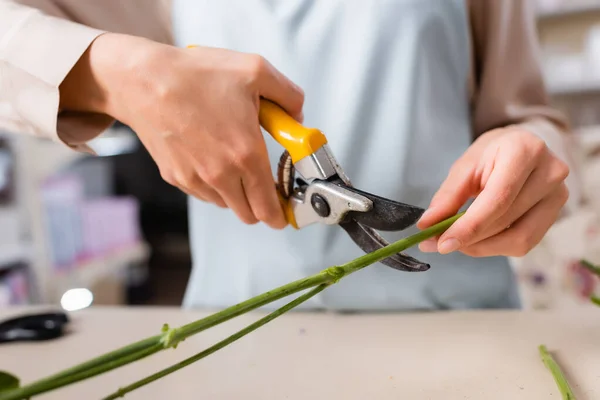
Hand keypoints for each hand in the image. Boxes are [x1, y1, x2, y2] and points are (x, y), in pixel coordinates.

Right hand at [59, 33, 303, 228]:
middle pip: (249, 215)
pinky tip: (210, 153)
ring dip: (236, 191)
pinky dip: (213, 182)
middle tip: (265, 182)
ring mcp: (195, 179)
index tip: (285, 212)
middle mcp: (220, 174)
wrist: (144, 80)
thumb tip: (297, 116)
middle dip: (261, 205)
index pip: (269, 208)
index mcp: (246, 154)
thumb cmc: (195, 76)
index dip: (281, 216)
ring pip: (226, 204)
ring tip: (233, 156)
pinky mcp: (176, 177)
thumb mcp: (256, 71)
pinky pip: (203, 192)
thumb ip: (290, 96)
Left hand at [416, 126, 568, 256]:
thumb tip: (427, 225)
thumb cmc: (492, 153)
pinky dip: (496, 246)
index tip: (442, 243)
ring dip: (481, 246)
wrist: (522, 147)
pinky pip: (525, 243)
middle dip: (468, 238)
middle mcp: (549, 173)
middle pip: (505, 220)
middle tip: (436, 243)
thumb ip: (447, 197)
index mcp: (524, 151)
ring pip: (518, 239)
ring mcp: (558, 195)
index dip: (469, 226)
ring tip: (457, 241)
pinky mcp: (556, 214)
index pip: (498, 199)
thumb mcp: (465, 166)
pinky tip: (478, 238)